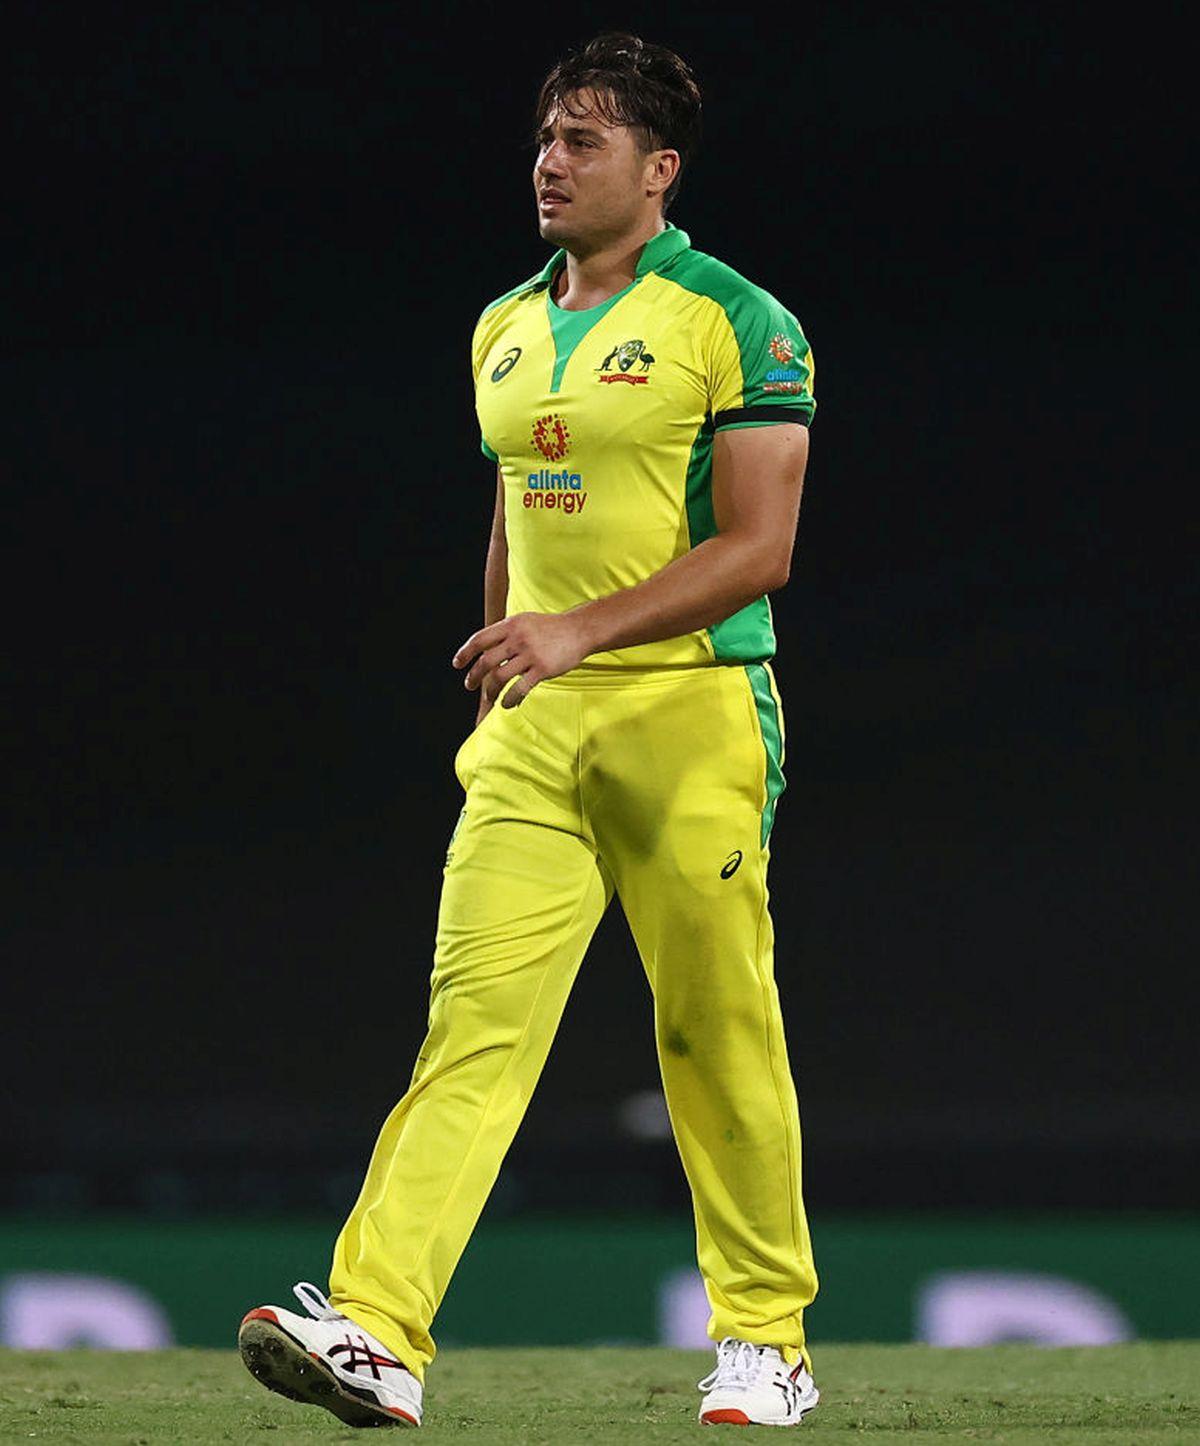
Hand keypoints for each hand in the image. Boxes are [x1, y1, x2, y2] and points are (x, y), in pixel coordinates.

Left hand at [453, 610, 594, 707]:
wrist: (580, 630)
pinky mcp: (543, 669)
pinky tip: (507, 704)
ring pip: (500, 677)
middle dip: (474, 676)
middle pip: (486, 661)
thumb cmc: (551, 628)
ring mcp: (530, 654)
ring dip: (491, 691)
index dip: (465, 652)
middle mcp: (518, 638)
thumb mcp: (525, 621)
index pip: (480, 639)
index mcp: (511, 625)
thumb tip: (485, 648)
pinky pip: (520, 689)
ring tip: (490, 697)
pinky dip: (510, 699)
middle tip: (469, 685)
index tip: (457, 664)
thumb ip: (506, 633)